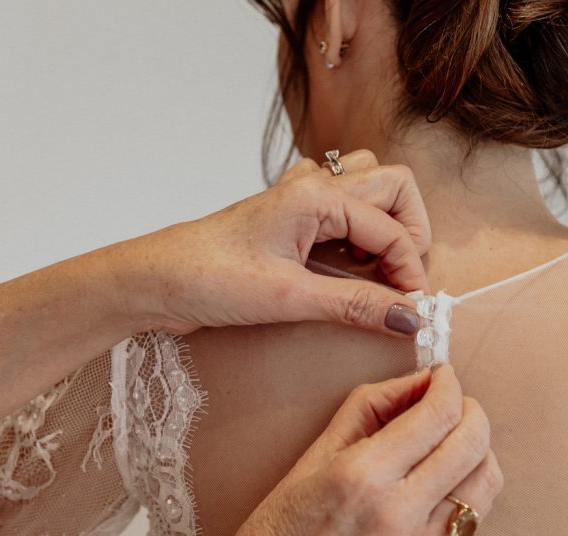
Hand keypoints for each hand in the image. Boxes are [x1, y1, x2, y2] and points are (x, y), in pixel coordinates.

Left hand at [111, 150, 430, 336]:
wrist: (154, 280)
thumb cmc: (208, 277)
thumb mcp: (290, 298)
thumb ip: (356, 305)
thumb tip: (409, 318)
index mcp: (317, 195)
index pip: (392, 229)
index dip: (409, 272)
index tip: (412, 311)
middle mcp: (313, 185)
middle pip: (393, 187)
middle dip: (409, 232)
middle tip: (400, 281)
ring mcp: (300, 195)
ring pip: (369, 185)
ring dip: (384, 221)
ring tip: (374, 268)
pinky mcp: (289, 213)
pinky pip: (340, 201)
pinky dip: (356, 225)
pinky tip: (343, 260)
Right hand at [210, 365, 501, 535]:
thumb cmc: (279, 532)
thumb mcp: (313, 456)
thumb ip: (370, 407)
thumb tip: (419, 381)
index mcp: (363, 474)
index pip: (437, 414)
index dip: (447, 384)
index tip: (441, 375)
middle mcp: (399, 511)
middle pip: (473, 442)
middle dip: (470, 410)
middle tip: (452, 402)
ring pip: (486, 480)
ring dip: (479, 449)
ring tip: (453, 441)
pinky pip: (475, 517)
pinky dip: (471, 488)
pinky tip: (446, 480)